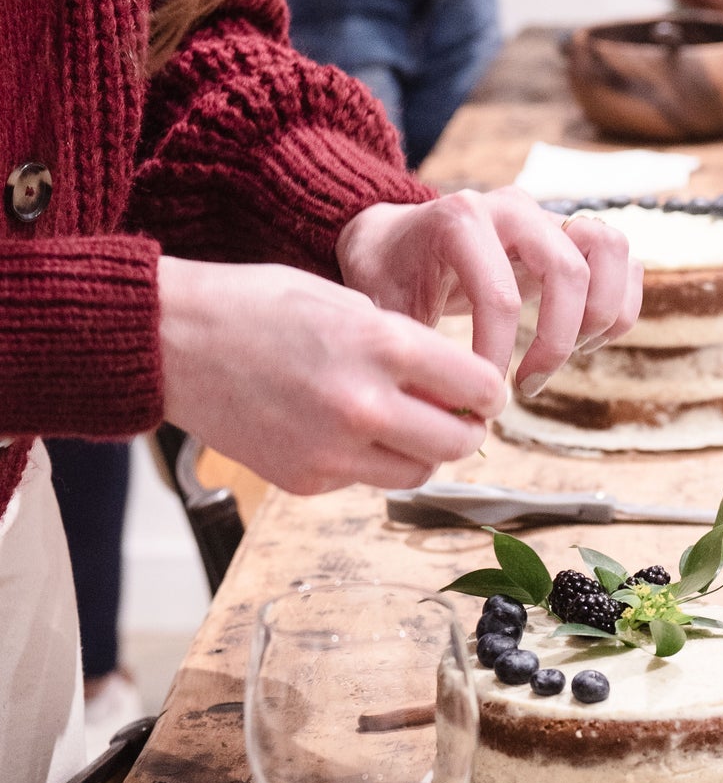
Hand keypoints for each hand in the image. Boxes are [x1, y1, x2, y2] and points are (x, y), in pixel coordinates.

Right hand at [158, 257, 505, 494]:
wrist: (173, 341)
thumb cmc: (256, 307)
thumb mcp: (347, 300)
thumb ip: (406, 344)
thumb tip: (455, 384)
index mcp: (383, 346)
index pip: (479, 388)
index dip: (490, 391)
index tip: (486, 391)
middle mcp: (364, 405)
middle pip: (459, 443)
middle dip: (468, 429)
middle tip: (461, 417)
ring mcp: (333, 451)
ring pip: (419, 473)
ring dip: (425, 452)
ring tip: (408, 425)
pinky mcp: (305, 481)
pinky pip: (366, 481)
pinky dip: (370, 462)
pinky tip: (347, 430)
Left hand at [334, 187, 642, 398]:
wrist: (398, 238)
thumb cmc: (389, 275)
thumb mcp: (378, 306)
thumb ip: (405, 347)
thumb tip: (439, 410)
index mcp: (462, 220)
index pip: (500, 296)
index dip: (497, 356)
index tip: (482, 394)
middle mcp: (514, 208)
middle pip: (570, 271)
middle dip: (556, 342)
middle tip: (527, 385)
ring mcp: (550, 216)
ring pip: (612, 251)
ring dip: (599, 315)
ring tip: (566, 353)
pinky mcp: (574, 235)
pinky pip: (626, 262)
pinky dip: (619, 307)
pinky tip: (582, 341)